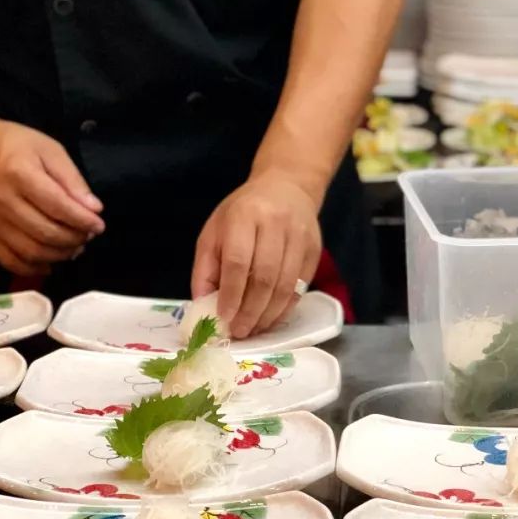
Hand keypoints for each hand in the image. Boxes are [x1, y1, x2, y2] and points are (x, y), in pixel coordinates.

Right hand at [0, 120, 104, 274]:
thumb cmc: (16, 145)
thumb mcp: (50, 149)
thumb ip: (72, 179)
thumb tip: (93, 209)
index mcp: (20, 174)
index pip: (57, 206)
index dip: (82, 220)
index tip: (99, 224)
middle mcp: (2, 200)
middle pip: (44, 232)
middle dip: (74, 239)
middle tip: (87, 235)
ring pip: (30, 251)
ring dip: (58, 255)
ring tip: (74, 247)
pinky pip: (10, 261)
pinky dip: (33, 268)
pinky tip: (50, 262)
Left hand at [191, 170, 321, 338]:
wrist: (286, 187)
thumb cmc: (243, 212)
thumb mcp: (215, 231)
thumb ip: (205, 268)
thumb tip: (203, 306)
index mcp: (244, 215)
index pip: (238, 261)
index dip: (231, 294)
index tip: (224, 319)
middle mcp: (275, 223)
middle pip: (264, 277)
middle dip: (250, 311)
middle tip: (239, 331)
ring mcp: (299, 236)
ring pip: (286, 285)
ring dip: (268, 315)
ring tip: (253, 329)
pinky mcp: (315, 249)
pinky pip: (300, 287)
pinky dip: (285, 308)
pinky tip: (271, 318)